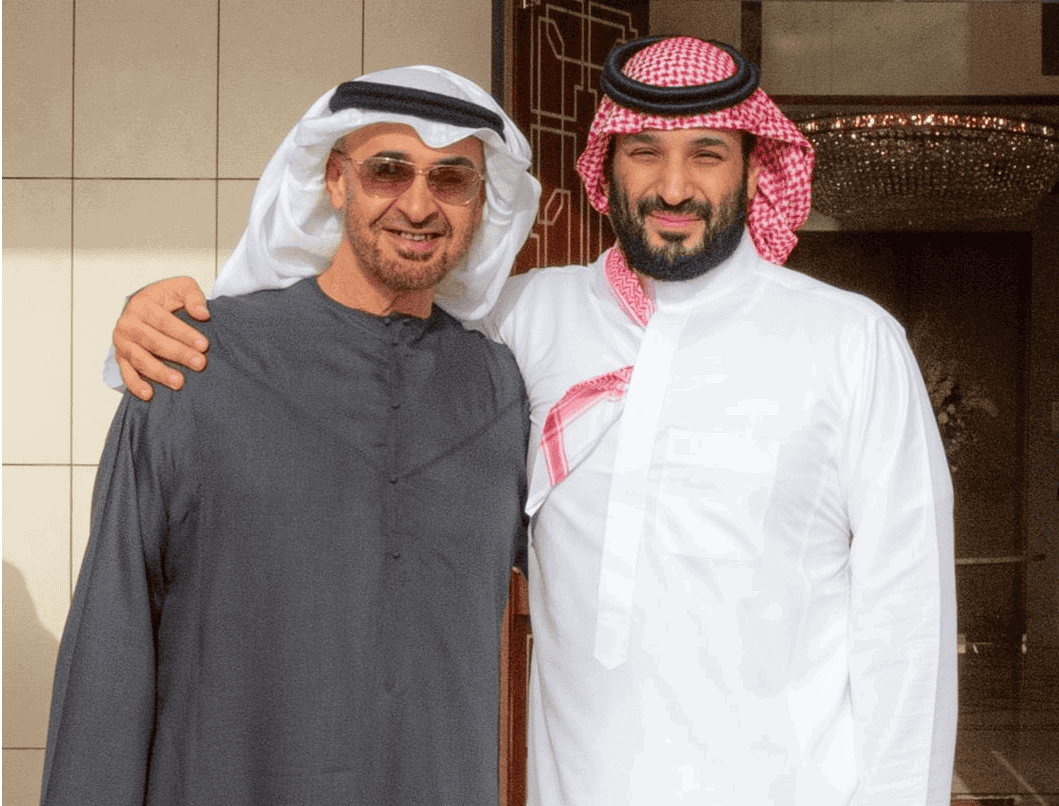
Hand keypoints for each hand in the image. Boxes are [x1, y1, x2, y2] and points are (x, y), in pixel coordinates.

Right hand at [114, 277, 210, 400]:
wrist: (146, 308)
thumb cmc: (165, 299)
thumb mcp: (181, 287)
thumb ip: (193, 296)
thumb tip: (202, 314)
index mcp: (141, 305)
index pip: (163, 321)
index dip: (184, 333)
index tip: (204, 345)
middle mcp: (127, 324)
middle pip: (153, 341)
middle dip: (178, 354)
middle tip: (199, 364)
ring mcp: (122, 343)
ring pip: (140, 360)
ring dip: (159, 372)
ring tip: (179, 382)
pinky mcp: (121, 358)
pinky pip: (126, 374)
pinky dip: (136, 385)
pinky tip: (149, 394)